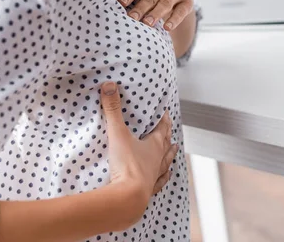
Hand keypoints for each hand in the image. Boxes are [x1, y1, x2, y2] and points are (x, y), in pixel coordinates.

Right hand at [100, 82, 177, 220]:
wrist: (128, 198)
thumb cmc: (127, 165)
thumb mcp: (117, 134)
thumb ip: (112, 110)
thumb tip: (109, 85)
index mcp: (154, 145)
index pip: (162, 128)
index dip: (164, 120)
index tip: (166, 113)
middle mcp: (158, 160)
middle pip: (166, 144)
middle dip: (168, 135)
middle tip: (171, 129)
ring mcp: (155, 176)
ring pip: (166, 162)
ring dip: (170, 155)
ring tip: (174, 149)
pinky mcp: (148, 190)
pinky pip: (160, 182)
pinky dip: (164, 177)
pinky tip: (167, 175)